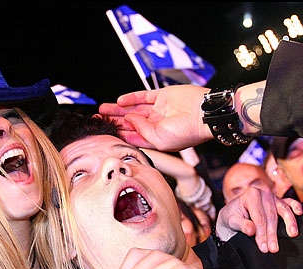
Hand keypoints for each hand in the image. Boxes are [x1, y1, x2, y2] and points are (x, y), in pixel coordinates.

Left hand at [99, 85, 213, 151]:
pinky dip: (131, 97)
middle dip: (114, 121)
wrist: (204, 114)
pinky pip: (143, 96)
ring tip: (102, 110)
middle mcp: (157, 124)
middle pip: (130, 122)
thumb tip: (129, 119)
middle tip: (98, 120)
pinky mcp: (163, 96)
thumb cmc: (186, 132)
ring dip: (118, 109)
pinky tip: (120, 101)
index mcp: (157, 138)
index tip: (104, 132)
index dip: (118, 134)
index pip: (132, 136)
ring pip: (134, 109)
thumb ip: (141, 130)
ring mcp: (160, 109)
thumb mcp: (159, 139)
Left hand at [216, 187, 301, 252]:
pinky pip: (289, 202)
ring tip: (293, 234)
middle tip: (273, 249)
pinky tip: (300, 213)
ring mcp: (273, 196)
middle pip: (271, 216)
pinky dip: (296, 206)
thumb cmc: (232, 216)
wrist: (233, 212)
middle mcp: (263, 193)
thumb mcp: (231, 221)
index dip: (262, 233)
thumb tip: (252, 231)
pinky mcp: (279, 201)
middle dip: (272, 233)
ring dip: (289, 223)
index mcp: (251, 195)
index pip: (259, 217)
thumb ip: (241, 225)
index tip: (263, 247)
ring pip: (283, 210)